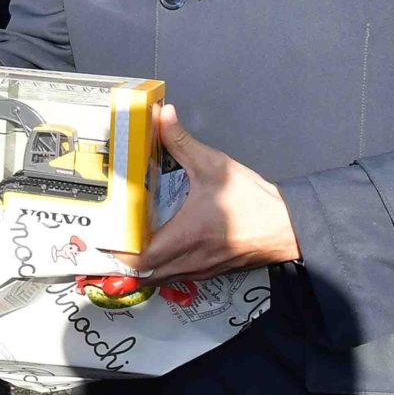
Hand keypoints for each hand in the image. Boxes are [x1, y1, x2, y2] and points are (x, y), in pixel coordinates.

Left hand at [114, 103, 300, 280]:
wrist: (289, 227)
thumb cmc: (254, 202)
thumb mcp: (215, 166)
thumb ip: (182, 141)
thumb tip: (162, 115)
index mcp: (186, 236)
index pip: (140, 258)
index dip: (118, 252)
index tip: (104, 237)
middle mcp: (190, 259)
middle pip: (144, 275)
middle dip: (123, 261)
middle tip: (111, 240)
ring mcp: (201, 269)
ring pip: (160, 279)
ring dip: (142, 267)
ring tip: (128, 245)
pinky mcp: (211, 271)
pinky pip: (176, 276)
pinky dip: (162, 268)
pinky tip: (159, 247)